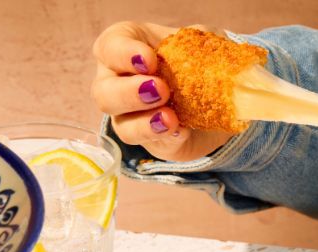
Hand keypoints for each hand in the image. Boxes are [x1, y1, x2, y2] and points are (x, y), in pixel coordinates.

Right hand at [91, 22, 233, 161]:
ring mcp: (127, 115)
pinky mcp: (146, 140)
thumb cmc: (193, 58)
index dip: (124, 54)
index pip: (109, 47)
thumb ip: (198, 41)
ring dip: (144, 123)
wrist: (214, 96)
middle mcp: (116, 82)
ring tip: (171, 119)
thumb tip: (205, 46)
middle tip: (161, 90)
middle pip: (103, 92)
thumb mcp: (199, 42)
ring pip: (120, 125)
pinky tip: (180, 132)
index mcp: (125, 48)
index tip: (149, 60)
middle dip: (130, 93)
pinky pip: (147, 144)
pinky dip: (163, 137)